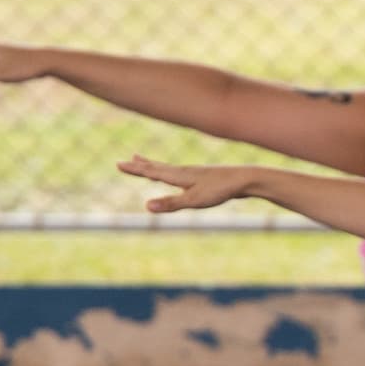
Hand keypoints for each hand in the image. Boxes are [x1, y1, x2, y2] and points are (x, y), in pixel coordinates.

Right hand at [118, 156, 264, 211]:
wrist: (245, 180)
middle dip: (140, 165)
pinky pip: (178, 173)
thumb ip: (170, 204)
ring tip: (140, 158)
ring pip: (167, 168)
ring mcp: (193, 173)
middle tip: (124, 160)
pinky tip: (173, 174)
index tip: (118, 164)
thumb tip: (146, 206)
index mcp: (178, 175)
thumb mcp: (194, 201)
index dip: (135, 169)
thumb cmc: (220, 190)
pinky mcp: (202, 177)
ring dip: (151, 164)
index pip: (151, 172)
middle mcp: (183, 171)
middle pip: (157, 167)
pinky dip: (168, 170)